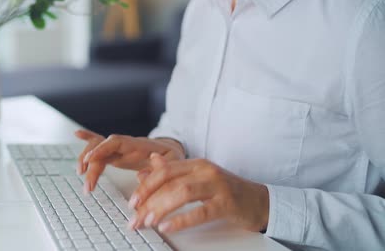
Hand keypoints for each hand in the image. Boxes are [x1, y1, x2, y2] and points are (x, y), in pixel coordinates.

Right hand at [74, 129, 184, 193]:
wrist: (171, 151)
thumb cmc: (171, 157)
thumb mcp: (172, 163)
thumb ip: (159, 169)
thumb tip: (141, 175)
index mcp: (137, 145)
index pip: (115, 143)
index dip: (102, 150)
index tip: (91, 159)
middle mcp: (124, 145)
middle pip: (102, 149)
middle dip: (91, 166)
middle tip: (88, 187)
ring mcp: (118, 148)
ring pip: (97, 148)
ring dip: (86, 159)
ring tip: (81, 175)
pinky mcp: (115, 153)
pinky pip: (99, 145)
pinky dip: (87, 138)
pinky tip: (77, 134)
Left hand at [128, 153, 268, 232]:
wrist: (260, 200)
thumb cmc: (226, 191)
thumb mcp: (198, 177)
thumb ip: (172, 172)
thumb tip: (146, 167)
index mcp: (195, 164)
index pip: (164, 171)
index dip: (145, 186)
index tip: (132, 202)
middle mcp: (205, 171)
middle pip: (169, 181)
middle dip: (148, 200)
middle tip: (134, 217)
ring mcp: (217, 186)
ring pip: (181, 193)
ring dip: (160, 208)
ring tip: (147, 221)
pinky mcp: (227, 203)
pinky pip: (200, 212)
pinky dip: (180, 220)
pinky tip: (167, 227)